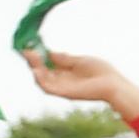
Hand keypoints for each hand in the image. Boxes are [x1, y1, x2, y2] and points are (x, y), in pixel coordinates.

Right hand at [23, 46, 138, 119]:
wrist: (113, 84)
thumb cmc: (101, 71)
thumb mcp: (80, 60)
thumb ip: (64, 58)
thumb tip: (49, 52)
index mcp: (66, 71)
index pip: (47, 63)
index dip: (38, 55)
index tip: (30, 45)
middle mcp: (62, 79)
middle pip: (41, 70)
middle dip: (32, 60)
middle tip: (26, 49)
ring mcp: (62, 87)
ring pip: (41, 78)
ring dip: (34, 68)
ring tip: (30, 55)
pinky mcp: (64, 93)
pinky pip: (47, 88)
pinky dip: (40, 79)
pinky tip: (36, 70)